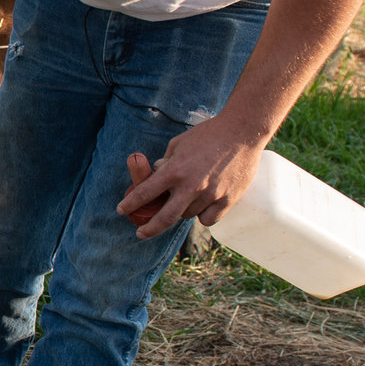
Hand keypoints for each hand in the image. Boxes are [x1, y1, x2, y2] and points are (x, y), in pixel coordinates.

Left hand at [115, 116, 264, 239]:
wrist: (243, 132)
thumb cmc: (208, 134)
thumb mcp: (178, 144)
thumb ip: (165, 163)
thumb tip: (156, 176)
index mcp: (174, 170)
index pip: (145, 193)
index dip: (130, 204)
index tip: (122, 210)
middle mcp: (190, 186)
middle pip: (164, 218)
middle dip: (149, 229)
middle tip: (141, 233)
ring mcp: (210, 195)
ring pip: (188, 216)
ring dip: (182, 211)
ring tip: (187, 197)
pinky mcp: (228, 200)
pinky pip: (208, 219)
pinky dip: (203, 215)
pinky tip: (204, 204)